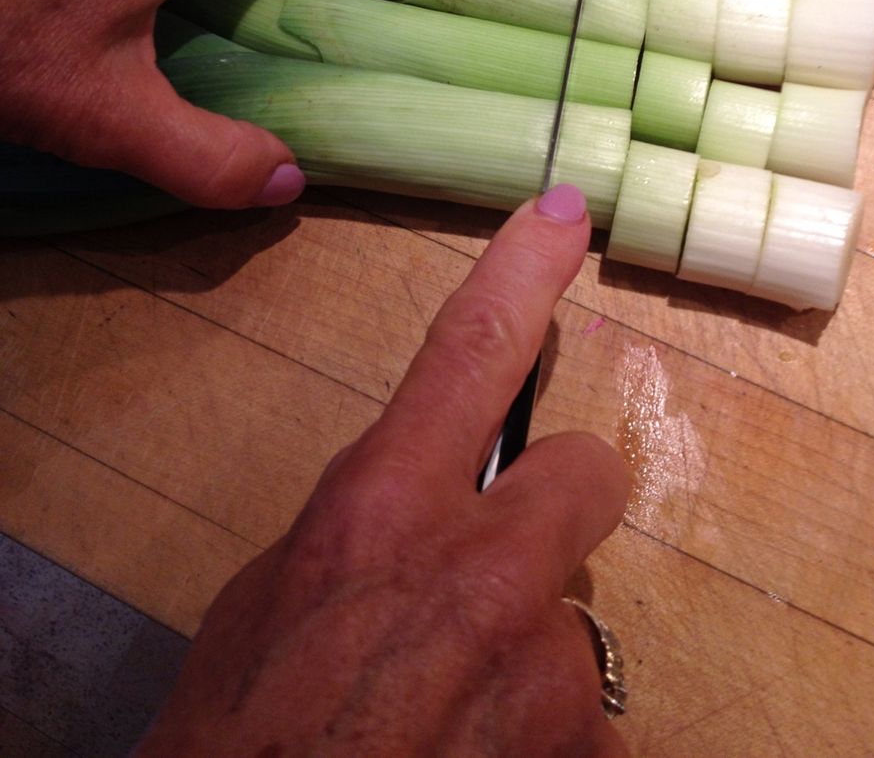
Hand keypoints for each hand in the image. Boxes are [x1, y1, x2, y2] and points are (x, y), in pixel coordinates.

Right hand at [134, 186, 631, 756]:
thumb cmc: (239, 736)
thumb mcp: (268, 599)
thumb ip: (362, 525)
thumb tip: (421, 501)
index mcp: (381, 510)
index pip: (468, 352)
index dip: (521, 273)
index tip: (561, 216)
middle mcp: (481, 570)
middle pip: (587, 470)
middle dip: (552, 510)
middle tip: (495, 575)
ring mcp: (544, 666)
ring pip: (577, 618)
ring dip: (529, 654)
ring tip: (450, 714)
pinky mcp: (587, 748)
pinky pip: (586, 720)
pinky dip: (542, 741)